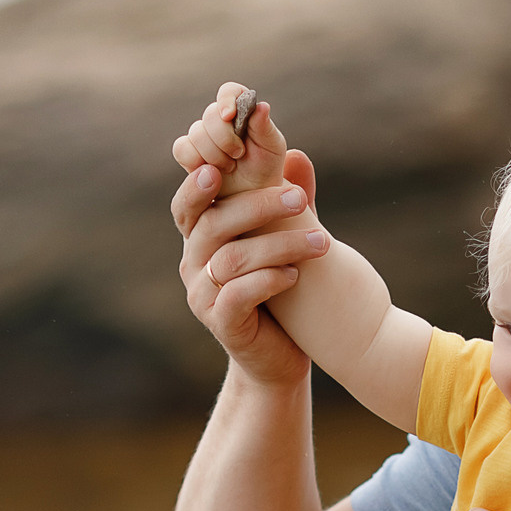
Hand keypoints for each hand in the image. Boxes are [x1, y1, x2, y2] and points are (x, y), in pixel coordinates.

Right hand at [171, 137, 326, 388]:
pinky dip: (269, 281)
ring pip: (231, 259)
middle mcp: (193, 265)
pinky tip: (296, 276)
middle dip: (259, 207)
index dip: (196, 186)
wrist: (280, 355)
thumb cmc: (280, 291)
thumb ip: (287, 201)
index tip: (220, 168)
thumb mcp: (284, 240)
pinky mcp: (221, 324)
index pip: (188, 206)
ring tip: (322, 243)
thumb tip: (298, 155)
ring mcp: (202, 297)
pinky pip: (238, 296)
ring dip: (279, 246)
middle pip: (214, 225)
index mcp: (201, 240)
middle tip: (300, 199)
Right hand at [173, 83, 294, 197]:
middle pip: (210, 114)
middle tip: (239, 155)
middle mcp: (219, 120)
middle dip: (224, 137)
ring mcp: (202, 136)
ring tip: (230, 167)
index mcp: (242, 110)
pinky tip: (212, 172)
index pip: (229, 92)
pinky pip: (182, 148)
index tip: (229, 115)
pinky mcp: (188, 153)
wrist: (252, 195)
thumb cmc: (264, 168)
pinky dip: (195, 160)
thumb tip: (262, 106)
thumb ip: (265, 127)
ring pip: (196, 133)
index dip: (227, 99)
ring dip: (214, 154)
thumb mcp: (272, 148)